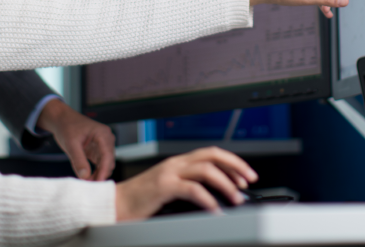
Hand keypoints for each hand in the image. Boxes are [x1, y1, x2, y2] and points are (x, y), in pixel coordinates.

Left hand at [36, 99, 115, 180]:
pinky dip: (95, 171)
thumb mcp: (71, 144)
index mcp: (102, 134)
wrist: (62, 120)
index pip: (107, 156)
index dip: (104, 171)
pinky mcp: (97, 150)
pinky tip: (87, 178)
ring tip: (86, 183)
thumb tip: (85, 177)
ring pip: (105, 164)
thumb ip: (78, 160)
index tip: (98, 184)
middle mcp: (106, 139)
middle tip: (89, 186)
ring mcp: (103, 145)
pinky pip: (99, 164)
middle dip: (100, 174)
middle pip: (109, 161)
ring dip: (98, 174)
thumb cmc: (67, 126)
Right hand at [115, 147, 257, 220]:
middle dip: (235, 166)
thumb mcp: (169, 189)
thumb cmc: (140, 200)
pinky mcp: (163, 186)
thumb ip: (188, 186)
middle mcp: (175, 163)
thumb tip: (215, 196)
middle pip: (212, 155)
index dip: (232, 162)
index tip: (246, 176)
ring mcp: (169, 173)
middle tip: (249, 180)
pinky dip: (208, 199)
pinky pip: (192, 189)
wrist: (115, 205)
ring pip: (206, 169)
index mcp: (178, 162)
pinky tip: (215, 210)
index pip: (211, 154)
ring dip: (225, 183)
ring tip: (235, 198)